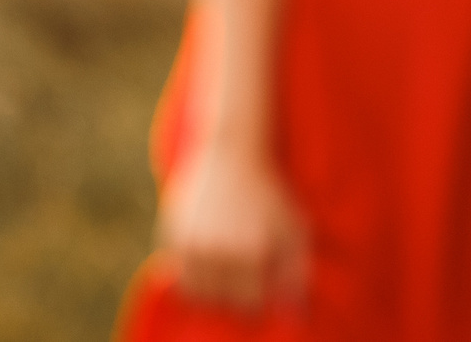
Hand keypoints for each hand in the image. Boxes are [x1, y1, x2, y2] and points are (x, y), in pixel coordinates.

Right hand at [157, 140, 308, 310]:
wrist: (232, 152)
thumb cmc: (269, 194)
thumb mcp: (296, 228)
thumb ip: (298, 274)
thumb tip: (297, 317)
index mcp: (254, 253)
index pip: (251, 305)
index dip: (258, 295)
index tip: (260, 277)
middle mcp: (221, 253)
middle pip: (224, 302)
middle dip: (235, 293)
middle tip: (241, 268)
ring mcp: (193, 245)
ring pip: (198, 296)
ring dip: (211, 289)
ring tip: (224, 267)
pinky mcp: (173, 237)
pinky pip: (178, 280)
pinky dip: (190, 278)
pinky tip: (206, 259)